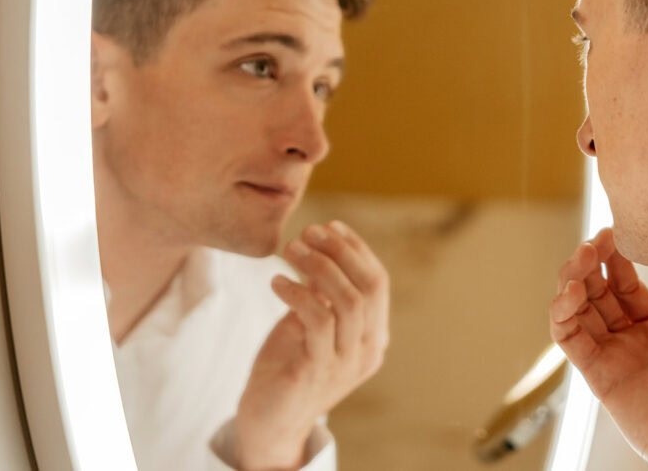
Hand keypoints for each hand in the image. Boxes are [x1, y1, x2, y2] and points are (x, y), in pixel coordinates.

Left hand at [235, 220, 388, 469]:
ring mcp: (346, 364)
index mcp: (373, 336)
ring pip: (349, 301)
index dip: (356, 249)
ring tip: (290, 249)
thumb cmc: (288, 366)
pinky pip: (317, 321)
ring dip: (319, 267)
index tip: (329, 226)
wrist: (269, 422)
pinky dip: (298, 294)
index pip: (378, 282)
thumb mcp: (310, 322)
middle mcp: (368, 350)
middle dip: (341, 252)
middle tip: (309, 232)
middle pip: (370, 287)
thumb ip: (323, 293)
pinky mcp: (318, 372)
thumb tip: (323, 245)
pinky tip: (276, 282)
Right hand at [549, 228, 647, 470]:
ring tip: (580, 257)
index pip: (624, 283)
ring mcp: (614, 358)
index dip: (616, 256)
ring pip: (577, 311)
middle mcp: (631, 343)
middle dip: (590, 262)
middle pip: (596, 293)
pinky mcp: (601, 378)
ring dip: (572, 280)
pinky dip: (562, 314)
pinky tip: (570, 292)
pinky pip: (570, 341)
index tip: (616, 229)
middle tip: (595, 238)